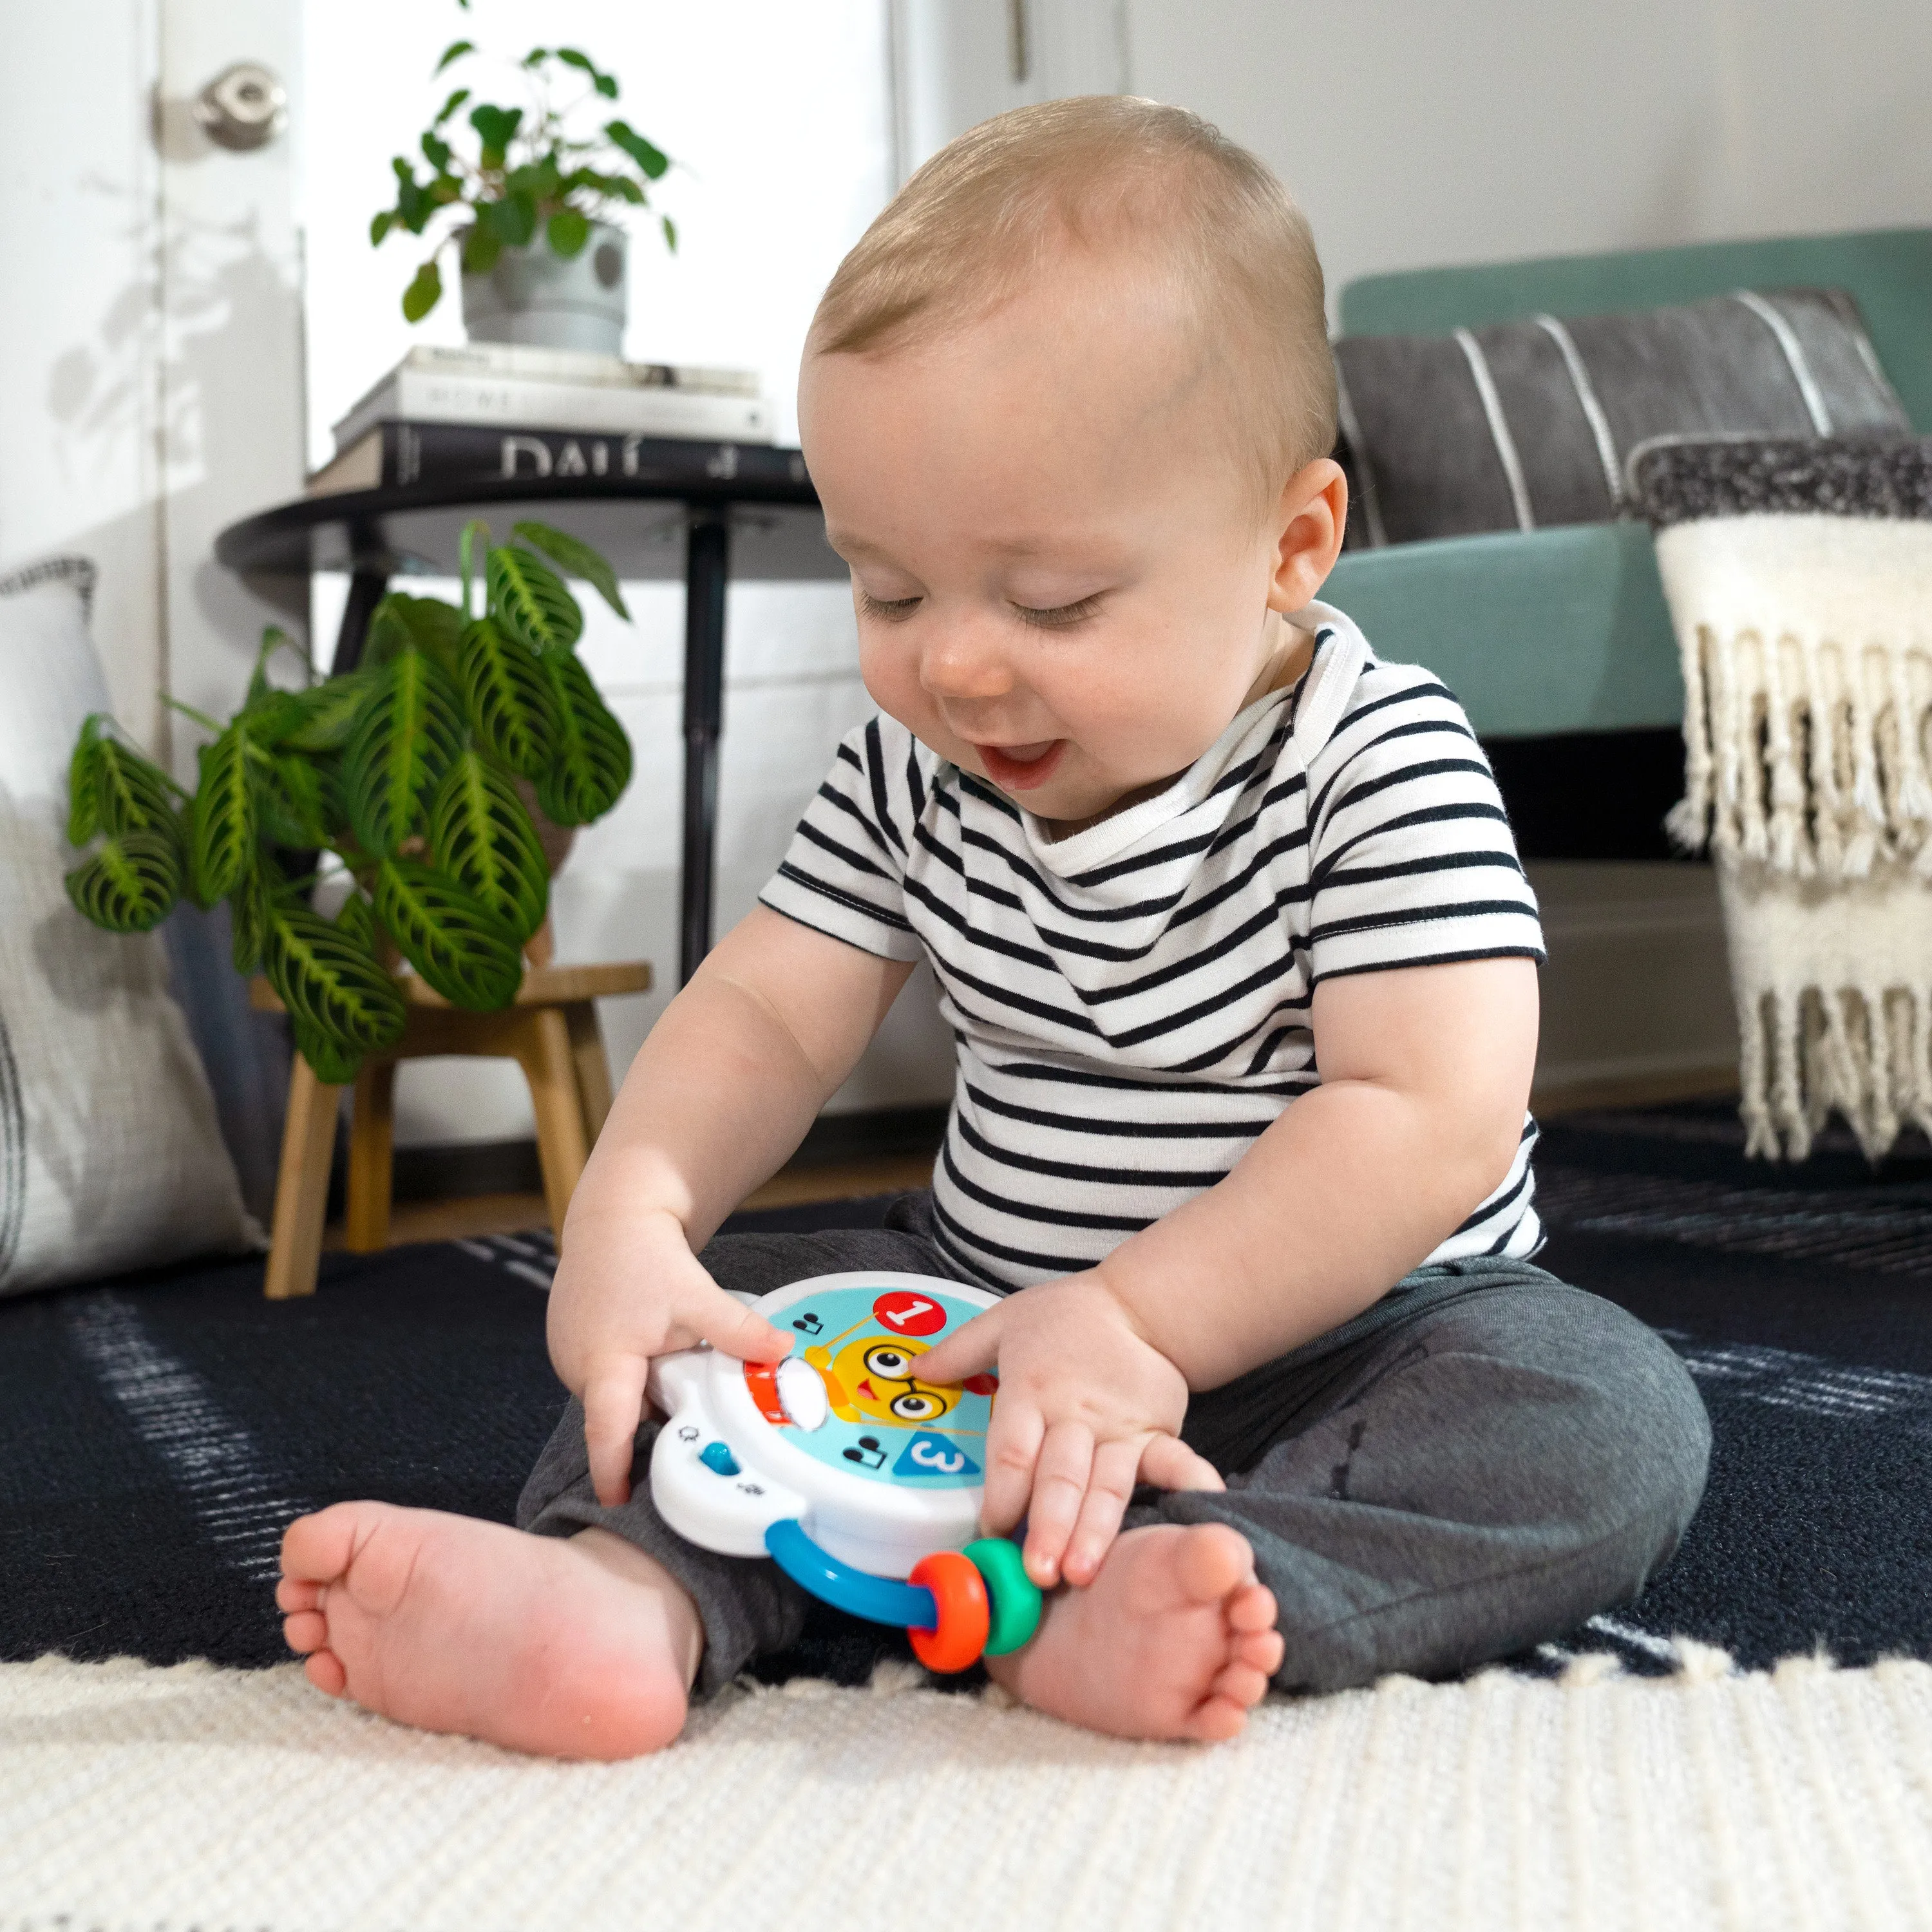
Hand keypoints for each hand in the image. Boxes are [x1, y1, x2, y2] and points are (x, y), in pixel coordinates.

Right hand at [547, 1204, 789, 1506]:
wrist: (613, 1218)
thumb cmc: (646, 1256)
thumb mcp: (698, 1296)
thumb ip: (738, 1332)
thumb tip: (783, 1353)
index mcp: (603, 1363)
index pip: (606, 1432)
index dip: (614, 1471)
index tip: (620, 1503)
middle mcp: (577, 1368)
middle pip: (618, 1418)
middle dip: (651, 1429)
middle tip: (692, 1431)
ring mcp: (569, 1358)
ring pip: (615, 1398)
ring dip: (644, 1398)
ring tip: (675, 1375)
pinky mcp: (571, 1347)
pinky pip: (608, 1380)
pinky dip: (631, 1378)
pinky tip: (655, 1356)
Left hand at [916, 1273, 1222, 1588]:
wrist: (1136, 1305)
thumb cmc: (1062, 1320)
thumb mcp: (1003, 1322)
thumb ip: (959, 1352)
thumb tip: (912, 1371)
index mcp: (1031, 1389)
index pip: (1012, 1451)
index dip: (1000, 1496)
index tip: (988, 1536)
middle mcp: (1074, 1414)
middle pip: (1059, 1476)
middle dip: (1047, 1526)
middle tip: (1037, 1572)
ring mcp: (1120, 1427)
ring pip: (1107, 1484)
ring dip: (1095, 1529)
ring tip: (1084, 1571)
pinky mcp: (1157, 1432)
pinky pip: (1172, 1462)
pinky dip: (1187, 1483)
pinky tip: (1197, 1508)